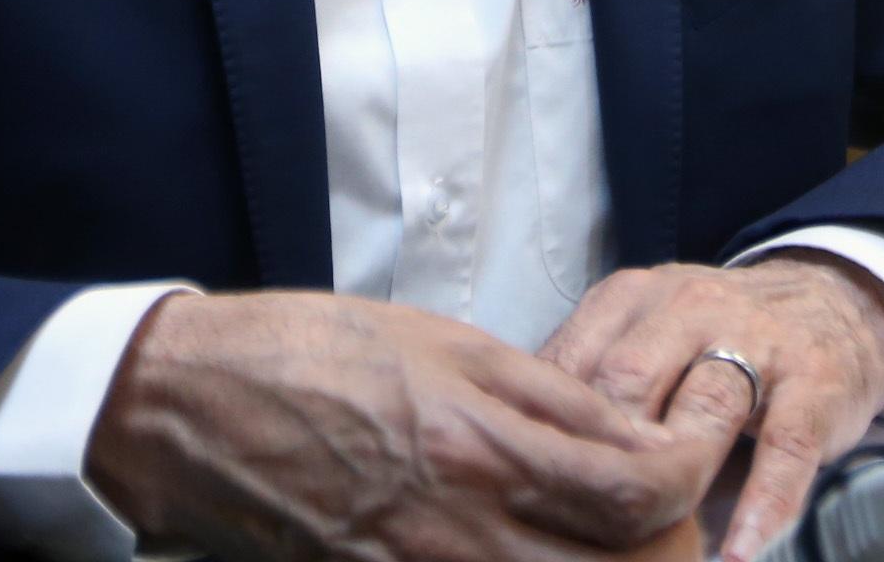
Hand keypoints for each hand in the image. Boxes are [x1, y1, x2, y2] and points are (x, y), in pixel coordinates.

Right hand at [88, 290, 710, 561]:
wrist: (192, 405)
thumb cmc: (311, 352)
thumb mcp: (447, 342)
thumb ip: (549, 396)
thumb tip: (631, 431)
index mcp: (483, 442)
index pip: (636, 494)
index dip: (687, 485)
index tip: (691, 462)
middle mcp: (462, 527)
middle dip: (661, 551)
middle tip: (664, 520)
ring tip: (600, 534)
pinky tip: (529, 547)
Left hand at [538, 256, 883, 561]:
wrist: (832, 303)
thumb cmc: (715, 339)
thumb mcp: (645, 337)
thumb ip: (590, 389)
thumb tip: (520, 464)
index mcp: (632, 299)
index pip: (570, 363)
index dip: (544, 430)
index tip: (525, 485)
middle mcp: (690, 309)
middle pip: (627, 380)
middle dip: (603, 450)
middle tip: (584, 510)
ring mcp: (757, 342)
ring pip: (705, 403)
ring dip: (675, 473)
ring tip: (651, 533)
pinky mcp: (815, 385)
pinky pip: (784, 448)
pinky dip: (763, 505)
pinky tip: (740, 551)